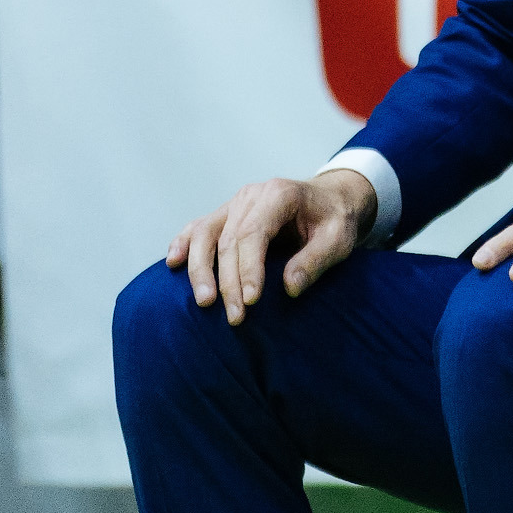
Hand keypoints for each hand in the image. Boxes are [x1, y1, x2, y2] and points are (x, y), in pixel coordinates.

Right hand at [165, 169, 374, 325]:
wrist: (332, 199)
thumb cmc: (336, 219)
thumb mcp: (339, 238)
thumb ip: (316, 259)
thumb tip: (289, 288)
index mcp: (280, 194)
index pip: (253, 233)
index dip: (248, 269)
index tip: (251, 301)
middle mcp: (252, 195)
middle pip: (228, 239)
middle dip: (228, 281)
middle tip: (235, 317)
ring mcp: (235, 203)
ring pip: (206, 234)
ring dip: (200, 269)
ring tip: (204, 301)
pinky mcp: (227, 214)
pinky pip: (199, 227)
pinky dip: (184, 243)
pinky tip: (173, 263)